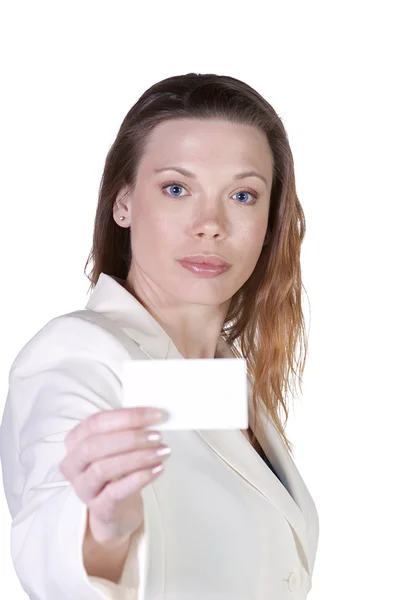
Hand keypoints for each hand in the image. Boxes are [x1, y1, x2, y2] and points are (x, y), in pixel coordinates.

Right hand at [60, 407, 170, 544]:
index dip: (127, 417)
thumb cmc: (119, 470)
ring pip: (103, 468)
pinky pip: (115, 492)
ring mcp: (83, 487)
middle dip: (130, 438)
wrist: (118, 509)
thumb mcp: (119, 446)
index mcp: (75, 440)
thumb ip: (130, 430)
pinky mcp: (98, 508)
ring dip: (137, 457)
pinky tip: (158, 469)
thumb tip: (154, 417)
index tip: (156, 415)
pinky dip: (139, 479)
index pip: (96, 422)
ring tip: (162, 452)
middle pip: (95, 445)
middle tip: (157, 435)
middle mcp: (73, 464)